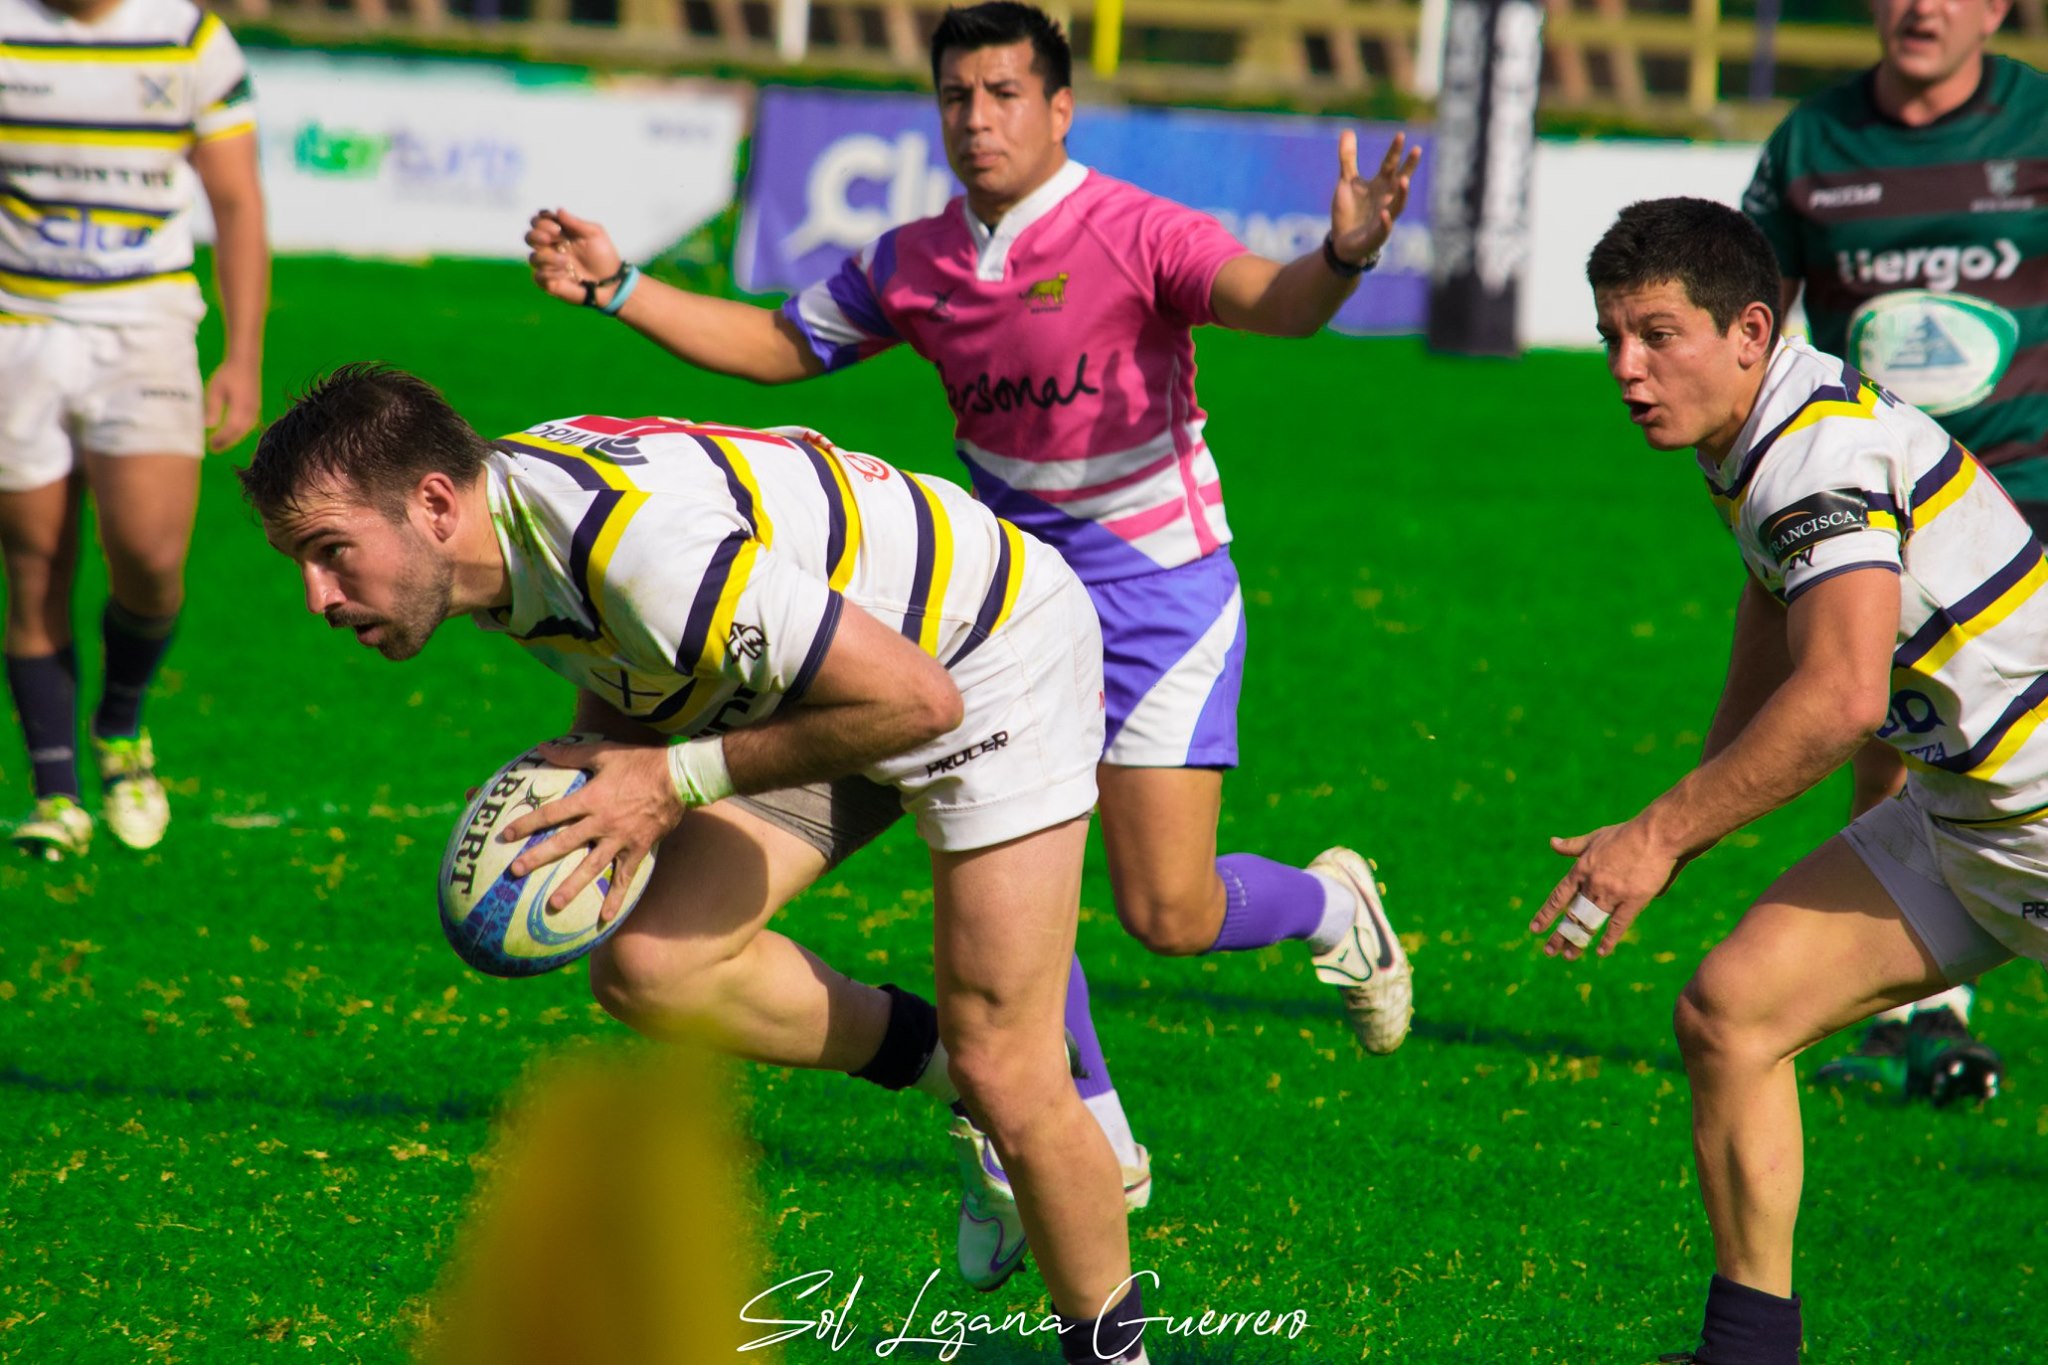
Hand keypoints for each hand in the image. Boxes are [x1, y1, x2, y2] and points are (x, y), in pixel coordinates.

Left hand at [204, 358, 260, 451]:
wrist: (246, 362)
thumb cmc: (228, 374)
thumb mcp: (215, 389)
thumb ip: (213, 408)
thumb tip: (208, 426)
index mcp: (241, 406)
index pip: (231, 428)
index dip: (221, 439)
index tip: (210, 444)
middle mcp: (251, 410)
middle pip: (239, 432)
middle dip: (227, 442)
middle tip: (213, 449)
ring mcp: (255, 409)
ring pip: (245, 430)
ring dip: (233, 438)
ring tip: (220, 443)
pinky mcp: (255, 407)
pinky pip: (248, 425)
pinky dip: (239, 431)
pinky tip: (231, 432)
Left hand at [500, 740, 680, 924]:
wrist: (679, 778)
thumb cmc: (640, 762)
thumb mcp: (604, 752)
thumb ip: (571, 753)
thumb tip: (541, 747)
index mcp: (591, 798)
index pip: (552, 813)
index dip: (528, 823)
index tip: (506, 835)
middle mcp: (601, 822)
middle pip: (564, 843)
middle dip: (538, 857)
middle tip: (516, 871)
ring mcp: (620, 839)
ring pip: (591, 867)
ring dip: (571, 887)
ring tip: (553, 905)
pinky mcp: (637, 850)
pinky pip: (624, 878)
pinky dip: (616, 898)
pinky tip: (605, 918)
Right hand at [526, 208, 623, 306]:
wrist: (610, 282)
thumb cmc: (604, 256)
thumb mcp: (594, 234)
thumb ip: (576, 223)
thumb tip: (558, 210)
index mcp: (559, 233)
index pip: (539, 221)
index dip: (542, 221)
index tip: (557, 227)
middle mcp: (550, 248)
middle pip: (529, 237)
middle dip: (537, 235)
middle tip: (551, 239)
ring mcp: (548, 265)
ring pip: (532, 257)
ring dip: (548, 257)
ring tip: (566, 262)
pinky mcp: (549, 282)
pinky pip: (538, 276)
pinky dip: (549, 274)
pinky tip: (565, 274)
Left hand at [1329, 131, 1420, 267]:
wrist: (1343, 242)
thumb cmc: (1350, 211)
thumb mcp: (1346, 182)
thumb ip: (1348, 158)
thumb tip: (1347, 130)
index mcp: (1380, 185)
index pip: (1390, 165)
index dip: (1395, 151)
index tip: (1401, 135)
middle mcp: (1386, 199)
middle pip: (1400, 181)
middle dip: (1409, 167)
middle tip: (1416, 150)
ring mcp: (1384, 217)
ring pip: (1398, 205)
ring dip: (1402, 193)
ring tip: (1404, 180)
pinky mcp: (1376, 235)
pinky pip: (1384, 228)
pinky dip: (1386, 222)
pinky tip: (1385, 214)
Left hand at [1529, 819, 1686, 959]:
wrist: (1656, 834)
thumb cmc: (1626, 834)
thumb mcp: (1594, 838)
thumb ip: (1572, 846)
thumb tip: (1552, 842)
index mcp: (1581, 870)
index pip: (1559, 897)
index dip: (1546, 914)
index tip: (1535, 929)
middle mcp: (1593, 884)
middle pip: (1572, 914)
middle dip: (1560, 935)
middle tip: (1548, 951)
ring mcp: (1612, 893)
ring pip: (1591, 922)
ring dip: (1578, 941)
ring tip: (1568, 956)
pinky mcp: (1633, 899)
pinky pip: (1618, 924)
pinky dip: (1609, 940)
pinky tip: (1600, 952)